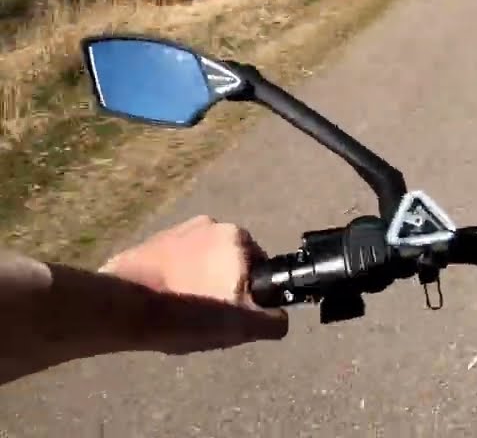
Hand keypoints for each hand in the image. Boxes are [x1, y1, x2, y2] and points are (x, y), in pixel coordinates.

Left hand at [99, 215, 286, 353]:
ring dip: (198, 279)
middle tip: (206, 315)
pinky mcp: (148, 242)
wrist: (124, 310)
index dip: (249, 294)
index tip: (232, 312)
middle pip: (228, 261)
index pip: (258, 268)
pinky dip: (174, 277)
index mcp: (237, 236)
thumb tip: (280, 318)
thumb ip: (272, 321)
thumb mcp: (241, 326)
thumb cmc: (189, 314)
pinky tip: (163, 302)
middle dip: (222, 283)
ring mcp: (176, 229)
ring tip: (181, 311)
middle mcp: (209, 223)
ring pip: (201, 261)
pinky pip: (173, 261)